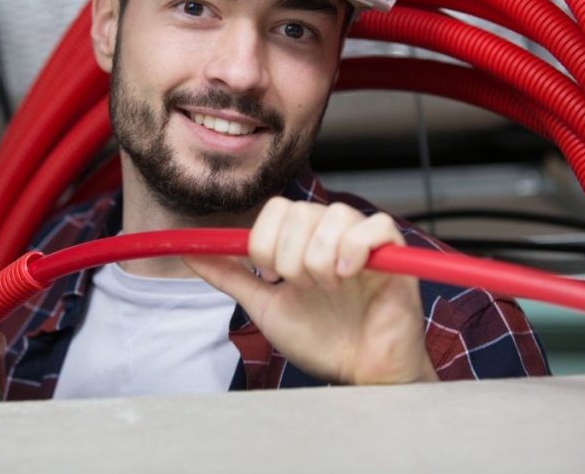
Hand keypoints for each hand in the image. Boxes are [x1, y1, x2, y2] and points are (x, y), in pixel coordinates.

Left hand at [185, 198, 437, 384]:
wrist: (359, 375)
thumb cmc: (320, 341)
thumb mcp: (265, 306)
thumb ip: (231, 277)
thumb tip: (189, 253)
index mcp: (303, 241)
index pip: (277, 208)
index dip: (265, 242)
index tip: (272, 278)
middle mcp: (332, 235)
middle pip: (301, 210)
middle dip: (291, 256)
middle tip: (302, 288)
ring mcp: (364, 243)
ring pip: (335, 215)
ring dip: (321, 259)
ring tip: (328, 289)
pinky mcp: (396, 255)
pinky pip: (377, 225)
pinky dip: (357, 247)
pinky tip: (349, 274)